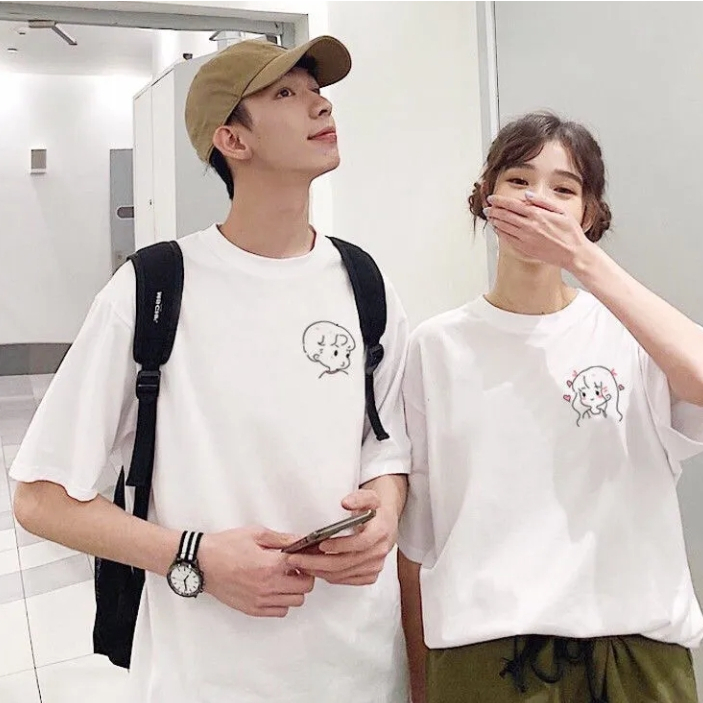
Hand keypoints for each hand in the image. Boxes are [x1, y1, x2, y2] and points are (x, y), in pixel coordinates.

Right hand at [198, 527, 314, 616]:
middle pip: (305, 588)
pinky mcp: (252, 609)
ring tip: (283, 577)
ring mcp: (261, 600)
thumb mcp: (256, 534)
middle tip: (295, 567)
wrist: (202, 563)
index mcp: (271, 565)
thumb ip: (283, 539)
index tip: (304, 556)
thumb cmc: (226, 546)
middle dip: (305, 576)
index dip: (308, 560)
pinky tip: (273, 588)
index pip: (306, 567)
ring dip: (294, 589)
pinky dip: (282, 601)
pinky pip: (280, 612)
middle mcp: (268, 586)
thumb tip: (302, 540)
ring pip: (295, 602)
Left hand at [286, 489, 398, 585]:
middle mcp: (379, 552)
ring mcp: (374, 567)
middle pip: (345, 563)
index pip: (359, 543)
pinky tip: (312, 568)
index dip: (339, 545)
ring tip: (299, 563)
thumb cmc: (375, 510)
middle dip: (317, 563)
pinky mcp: (369, 576)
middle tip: (295, 558)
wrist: (386, 524)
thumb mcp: (370, 496)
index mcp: (381, 532)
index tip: (319, 543)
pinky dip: (326, 575)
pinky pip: (344, 579)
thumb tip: (345, 503)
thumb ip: (358, 498)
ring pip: (342, 574)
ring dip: (318, 571)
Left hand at [484, 192, 593, 271]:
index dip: (499, 201)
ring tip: (490, 217)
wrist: (573, 253)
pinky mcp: (525, 248)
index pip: (512, 205)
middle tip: (487, 208)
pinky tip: (498, 229)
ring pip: (504, 227)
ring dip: (495, 221)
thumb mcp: (561, 211)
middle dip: (493, 211)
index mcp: (537, 215)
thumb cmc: (570, 233)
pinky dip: (500, 233)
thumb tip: (527, 195)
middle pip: (505, 216)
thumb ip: (543, 202)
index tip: (492, 199)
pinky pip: (508, 239)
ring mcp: (525, 238)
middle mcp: (529, 226)